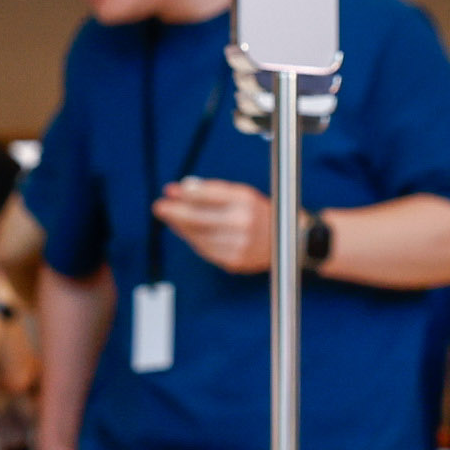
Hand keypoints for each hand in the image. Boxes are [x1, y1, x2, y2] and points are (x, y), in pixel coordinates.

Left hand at [153, 178, 281, 273]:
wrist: (289, 242)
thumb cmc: (261, 214)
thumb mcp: (242, 194)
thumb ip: (212, 191)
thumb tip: (181, 188)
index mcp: (246, 200)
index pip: (208, 195)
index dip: (185, 194)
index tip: (169, 191)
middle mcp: (243, 223)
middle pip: (199, 217)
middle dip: (175, 212)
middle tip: (159, 206)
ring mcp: (238, 245)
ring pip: (198, 236)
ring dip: (180, 227)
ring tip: (170, 217)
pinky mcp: (234, 261)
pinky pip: (205, 250)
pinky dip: (193, 240)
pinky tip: (186, 232)